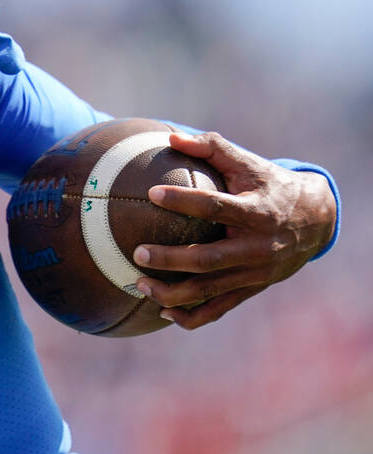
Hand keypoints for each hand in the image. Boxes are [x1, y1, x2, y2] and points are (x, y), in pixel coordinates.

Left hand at [131, 131, 335, 329]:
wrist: (316, 220)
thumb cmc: (269, 184)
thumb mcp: (247, 162)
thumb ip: (211, 146)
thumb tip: (170, 138)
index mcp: (257, 213)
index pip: (216, 207)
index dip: (184, 201)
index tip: (152, 193)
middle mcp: (258, 247)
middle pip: (209, 259)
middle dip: (171, 259)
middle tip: (137, 252)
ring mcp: (255, 273)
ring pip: (210, 290)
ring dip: (172, 293)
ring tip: (138, 284)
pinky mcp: (252, 289)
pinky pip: (220, 308)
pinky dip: (191, 315)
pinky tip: (161, 310)